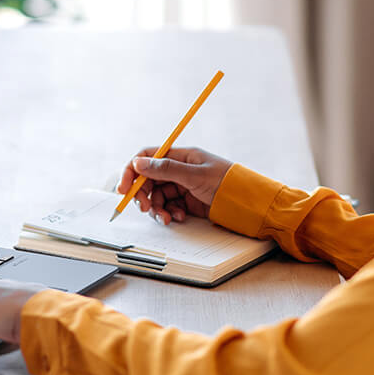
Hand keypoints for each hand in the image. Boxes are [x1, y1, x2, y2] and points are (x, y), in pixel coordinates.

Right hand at [117, 147, 231, 224]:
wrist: (249, 205)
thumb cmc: (228, 183)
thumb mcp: (196, 176)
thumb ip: (166, 169)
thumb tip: (138, 162)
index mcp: (181, 156)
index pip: (148, 157)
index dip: (132, 170)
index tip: (124, 188)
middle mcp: (179, 169)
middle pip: (149, 179)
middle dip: (143, 194)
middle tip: (145, 208)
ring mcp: (183, 186)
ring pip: (157, 196)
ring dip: (157, 208)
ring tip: (166, 218)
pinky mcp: (187, 202)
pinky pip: (169, 206)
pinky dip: (169, 213)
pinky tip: (179, 217)